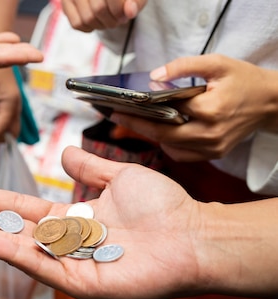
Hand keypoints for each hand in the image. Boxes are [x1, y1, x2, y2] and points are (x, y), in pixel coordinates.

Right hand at [0, 146, 277, 298]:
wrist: (194, 235)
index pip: (21, 210)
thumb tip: (66, 155)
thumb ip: (91, 168)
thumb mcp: (120, 177)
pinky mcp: (78, 284)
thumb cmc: (164, 207)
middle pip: (10, 232)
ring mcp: (68, 265)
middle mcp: (63, 244)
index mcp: (71, 221)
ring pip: (16, 249)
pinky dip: (9, 252)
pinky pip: (39, 266)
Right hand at [61, 0, 144, 31]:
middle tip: (118, 19)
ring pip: (87, 19)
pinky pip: (77, 24)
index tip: (125, 15)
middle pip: (98, 10)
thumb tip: (129, 11)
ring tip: (109, 19)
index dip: (119, 11)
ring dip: (101, 25)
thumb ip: (136, 2)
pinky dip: (89, 28)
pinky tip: (96, 21)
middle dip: (111, 20)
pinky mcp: (65, 3)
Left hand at [109, 54, 277, 160]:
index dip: (139, 112)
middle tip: (115, 116)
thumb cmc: (243, 80)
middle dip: (136, 126)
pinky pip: (181, 154)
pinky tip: (159, 131)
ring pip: (170, 146)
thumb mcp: (217, 63)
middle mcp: (209, 133)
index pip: (166, 112)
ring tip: (133, 121)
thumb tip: (154, 76)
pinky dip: (167, 144)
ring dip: (151, 135)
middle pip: (162, 134)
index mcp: (210, 109)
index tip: (116, 108)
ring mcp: (211, 147)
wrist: (270, 102)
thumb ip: (184, 66)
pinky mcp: (213, 155)